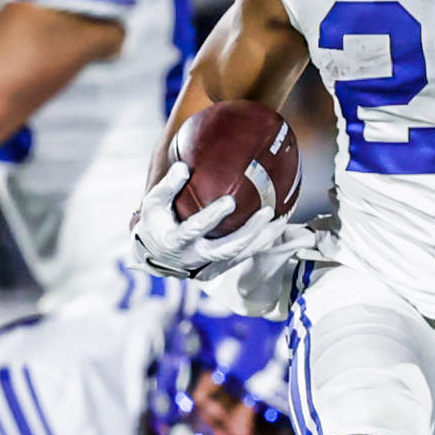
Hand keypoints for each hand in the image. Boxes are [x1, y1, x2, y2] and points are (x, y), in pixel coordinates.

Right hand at [132, 163, 279, 279]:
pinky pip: (244, 256)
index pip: (195, 230)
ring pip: (239, 255)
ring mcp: (208, 265)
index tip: (229, 202)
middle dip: (247, 232)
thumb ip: (168, 186)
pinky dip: (262, 242)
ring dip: (261, 238)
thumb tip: (183, 167)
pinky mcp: (220, 267)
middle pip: (225, 249)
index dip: (212, 217)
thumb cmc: (156, 223)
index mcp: (175, 242)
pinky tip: (277, 227)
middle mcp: (194, 257)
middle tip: (266, 212)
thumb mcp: (155, 204)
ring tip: (280, 219)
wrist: (156, 256)